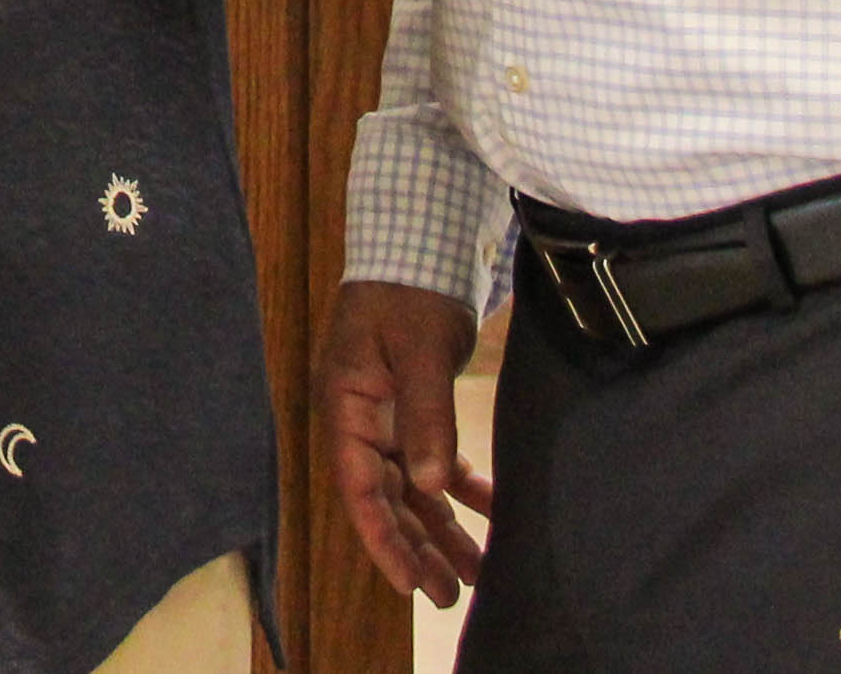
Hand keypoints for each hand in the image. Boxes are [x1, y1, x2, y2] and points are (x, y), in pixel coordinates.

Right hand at [319, 281, 493, 604]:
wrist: (417, 246)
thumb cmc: (407, 291)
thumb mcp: (419, 350)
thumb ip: (426, 416)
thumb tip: (432, 485)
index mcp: (346, 407)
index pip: (359, 488)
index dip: (383, 540)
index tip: (409, 584)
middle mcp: (360, 420)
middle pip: (386, 499)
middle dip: (415, 548)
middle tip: (447, 594)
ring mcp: (386, 417)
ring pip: (412, 488)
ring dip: (441, 529)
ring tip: (474, 573)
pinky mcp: (414, 408)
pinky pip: (435, 462)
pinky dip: (462, 489)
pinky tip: (493, 511)